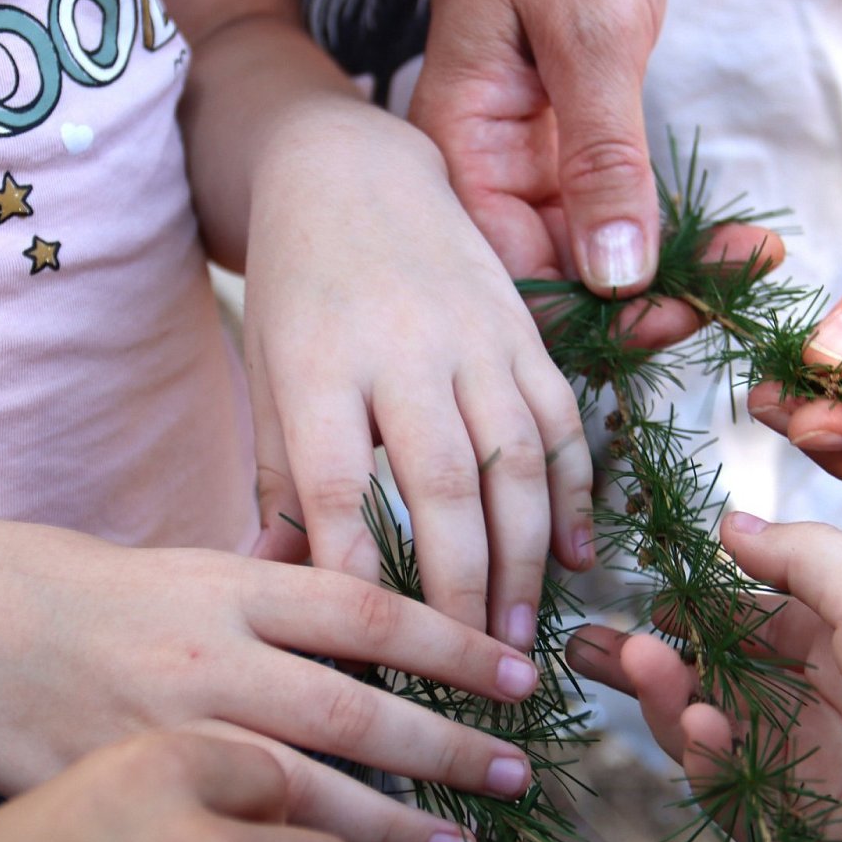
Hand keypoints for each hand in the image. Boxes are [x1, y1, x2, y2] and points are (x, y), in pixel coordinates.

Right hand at [0, 461, 542, 841]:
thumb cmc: (100, 592)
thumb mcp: (199, 565)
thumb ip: (287, 591)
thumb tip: (387, 612)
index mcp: (235, 584)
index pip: (371, 610)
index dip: (455, 645)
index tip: (520, 678)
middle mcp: (208, 653)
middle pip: (351, 708)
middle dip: (442, 747)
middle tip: (514, 774)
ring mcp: (166, 729)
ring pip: (299, 788)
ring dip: (388, 826)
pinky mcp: (126, 791)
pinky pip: (226, 840)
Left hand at [245, 105, 593, 646]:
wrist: (354, 175)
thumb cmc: (299, 291)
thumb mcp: (268, 376)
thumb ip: (278, 481)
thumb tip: (272, 584)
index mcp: (317, 366)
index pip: (335, 487)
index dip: (356, 575)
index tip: (369, 652)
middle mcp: (401, 350)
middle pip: (442, 486)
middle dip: (460, 587)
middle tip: (470, 666)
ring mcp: (473, 338)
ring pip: (515, 460)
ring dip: (524, 556)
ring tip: (518, 634)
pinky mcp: (522, 331)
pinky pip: (560, 419)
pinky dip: (573, 491)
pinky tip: (572, 554)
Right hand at [410, 0, 787, 347]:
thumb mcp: (588, 33)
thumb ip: (602, 153)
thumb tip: (616, 273)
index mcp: (460, 152)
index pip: (509, 278)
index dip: (589, 316)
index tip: (674, 313)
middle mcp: (486, 180)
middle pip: (554, 286)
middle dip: (644, 304)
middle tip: (727, 291)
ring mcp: (528, 175)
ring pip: (595, 265)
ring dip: (675, 275)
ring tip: (748, 259)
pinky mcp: (570, 164)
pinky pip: (619, 226)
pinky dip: (677, 239)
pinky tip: (731, 240)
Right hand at [565, 513, 841, 841]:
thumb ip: (796, 553)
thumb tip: (725, 524)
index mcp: (832, 643)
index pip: (739, 623)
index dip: (687, 609)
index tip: (642, 594)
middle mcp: (806, 703)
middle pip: (703, 678)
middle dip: (642, 661)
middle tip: (581, 644)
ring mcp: (792, 766)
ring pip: (699, 730)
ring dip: (660, 696)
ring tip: (638, 662)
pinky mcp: (785, 824)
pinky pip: (720, 786)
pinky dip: (698, 754)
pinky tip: (698, 723)